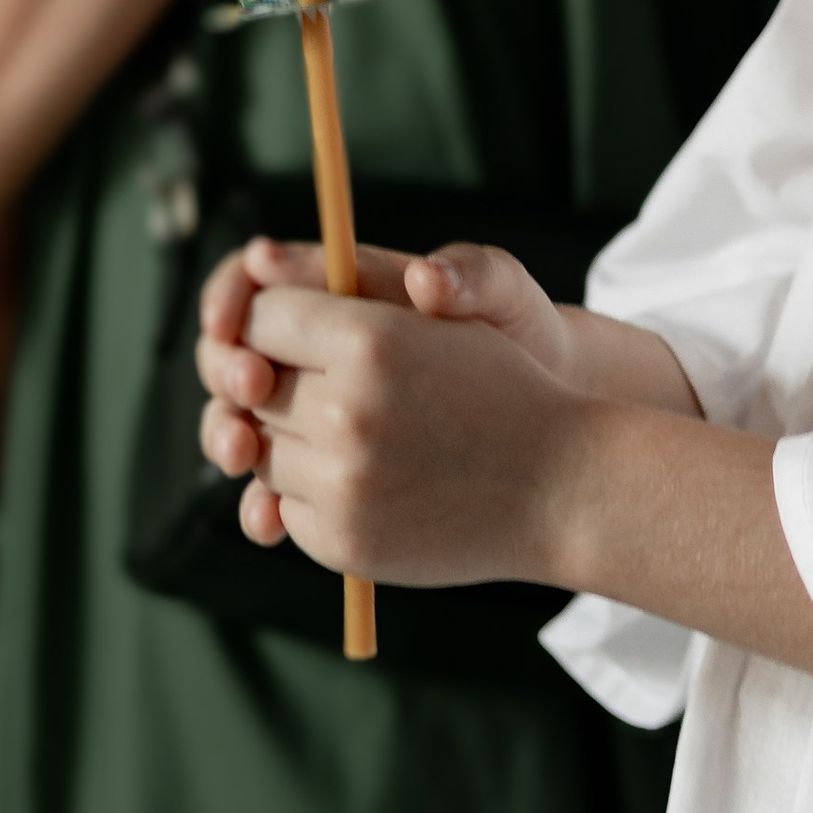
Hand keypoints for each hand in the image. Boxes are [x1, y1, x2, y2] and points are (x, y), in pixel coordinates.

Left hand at [194, 236, 572, 583]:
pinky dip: (307, 495)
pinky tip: (363, 480)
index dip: (266, 319)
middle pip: (250, 385)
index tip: (284, 329)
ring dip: (287, 440)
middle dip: (274, 380)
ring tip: (349, 433)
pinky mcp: (344, 542)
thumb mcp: (434, 322)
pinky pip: (283, 508)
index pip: (260, 317)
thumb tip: (255, 271)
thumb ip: (344, 301)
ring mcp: (342, 484)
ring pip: (261, 450)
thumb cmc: (499, 388)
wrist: (561, 485)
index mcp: (369, 341)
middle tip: (320, 383)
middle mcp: (346, 412)